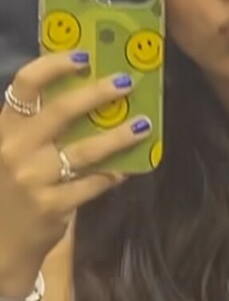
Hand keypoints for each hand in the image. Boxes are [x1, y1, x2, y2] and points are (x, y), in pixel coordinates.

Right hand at [0, 56, 151, 290]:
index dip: (55, 64)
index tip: (84, 55)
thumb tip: (83, 92)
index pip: (25, 84)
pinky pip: (93, 184)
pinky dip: (112, 174)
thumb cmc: (9, 190)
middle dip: (99, 93)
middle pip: (62, 110)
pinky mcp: (52, 206)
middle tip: (127, 82)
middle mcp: (15, 149)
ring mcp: (33, 179)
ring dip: (119, 135)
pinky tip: (128, 168)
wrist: (0, 244)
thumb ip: (35, 126)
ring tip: (143, 124)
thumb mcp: (10, 152)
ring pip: (85, 150)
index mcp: (4, 128)